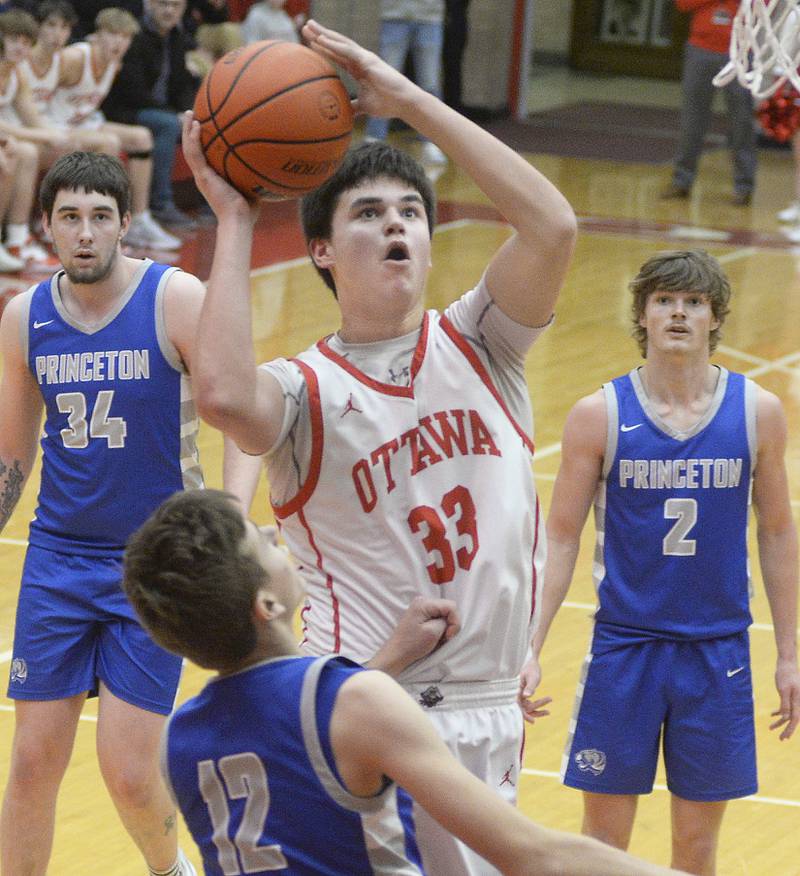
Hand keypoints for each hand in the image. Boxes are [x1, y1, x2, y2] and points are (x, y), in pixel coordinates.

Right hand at [180, 111, 259, 222]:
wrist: (238, 220)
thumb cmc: (248, 211)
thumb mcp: (251, 188)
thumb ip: (254, 175)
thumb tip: (269, 163)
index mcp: (212, 179)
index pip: (204, 157)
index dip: (202, 142)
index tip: (206, 128)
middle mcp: (204, 176)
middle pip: (193, 149)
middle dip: (191, 132)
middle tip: (192, 115)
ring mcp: (202, 176)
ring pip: (189, 149)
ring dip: (187, 130)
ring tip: (189, 114)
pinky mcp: (202, 177)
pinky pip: (194, 154)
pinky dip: (193, 139)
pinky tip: (195, 125)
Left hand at [301, 19, 418, 121]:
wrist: (402, 103)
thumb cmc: (386, 104)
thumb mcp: (363, 106)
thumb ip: (352, 107)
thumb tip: (342, 115)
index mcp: (358, 69)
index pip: (337, 56)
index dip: (323, 49)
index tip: (309, 43)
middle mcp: (359, 59)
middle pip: (336, 44)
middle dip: (320, 35)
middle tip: (305, 27)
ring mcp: (364, 58)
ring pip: (340, 42)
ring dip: (324, 34)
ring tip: (309, 26)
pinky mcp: (368, 60)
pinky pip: (347, 50)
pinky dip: (334, 44)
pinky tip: (321, 39)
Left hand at [368, 596, 459, 676]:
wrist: (396, 655)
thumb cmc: (412, 644)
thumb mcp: (433, 632)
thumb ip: (446, 622)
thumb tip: (450, 620)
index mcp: (424, 603)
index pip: (451, 606)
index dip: (455, 622)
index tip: (448, 636)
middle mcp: (423, 601)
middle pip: (448, 609)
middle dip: (450, 625)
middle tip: (443, 638)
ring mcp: (421, 609)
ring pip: (444, 615)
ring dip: (445, 628)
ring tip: (437, 639)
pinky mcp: (421, 616)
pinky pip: (438, 619)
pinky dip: (439, 629)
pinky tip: (433, 637)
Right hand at [518, 656, 551, 723]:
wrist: (532, 662)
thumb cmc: (531, 668)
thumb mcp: (532, 678)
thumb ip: (529, 687)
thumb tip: (527, 696)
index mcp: (515, 690)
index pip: (517, 705)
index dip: (523, 714)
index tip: (532, 720)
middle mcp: (516, 694)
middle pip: (523, 708)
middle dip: (535, 711)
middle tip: (547, 712)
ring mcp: (520, 695)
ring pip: (528, 707)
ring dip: (538, 708)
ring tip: (548, 710)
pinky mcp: (525, 695)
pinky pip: (530, 704)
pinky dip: (538, 705)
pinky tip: (547, 705)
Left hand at [770, 658, 799, 739]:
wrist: (787, 663)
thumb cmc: (785, 675)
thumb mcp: (783, 689)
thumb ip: (786, 704)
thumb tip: (786, 717)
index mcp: (799, 701)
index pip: (795, 719)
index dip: (790, 729)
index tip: (784, 737)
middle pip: (794, 719)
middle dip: (787, 729)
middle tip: (781, 739)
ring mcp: (796, 699)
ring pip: (790, 714)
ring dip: (781, 721)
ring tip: (771, 728)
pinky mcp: (792, 696)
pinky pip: (787, 707)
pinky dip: (780, 711)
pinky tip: (772, 715)